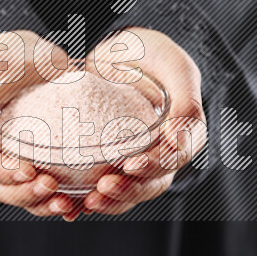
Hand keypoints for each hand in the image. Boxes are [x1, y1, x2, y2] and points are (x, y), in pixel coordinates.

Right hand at [0, 30, 80, 220]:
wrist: (36, 53)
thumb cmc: (2, 56)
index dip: (1, 172)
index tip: (27, 170)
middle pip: (0, 187)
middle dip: (24, 193)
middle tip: (50, 184)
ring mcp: (14, 159)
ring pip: (21, 194)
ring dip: (41, 203)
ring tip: (64, 201)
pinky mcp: (40, 162)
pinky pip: (44, 190)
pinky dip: (58, 201)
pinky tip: (75, 204)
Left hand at [83, 27, 206, 215]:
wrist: (117, 49)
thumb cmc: (149, 52)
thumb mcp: (172, 64)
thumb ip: (185, 98)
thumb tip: (178, 140)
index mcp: (183, 134)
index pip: (174, 159)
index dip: (155, 166)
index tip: (132, 163)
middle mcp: (161, 152)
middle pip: (151, 184)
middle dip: (128, 190)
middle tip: (103, 187)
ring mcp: (133, 159)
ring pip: (127, 192)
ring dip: (109, 201)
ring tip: (88, 201)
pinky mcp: (106, 161)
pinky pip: (99, 187)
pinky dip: (85, 200)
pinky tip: (70, 206)